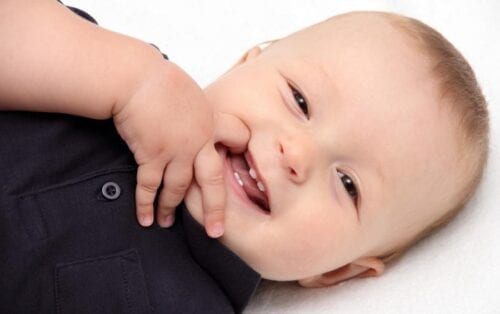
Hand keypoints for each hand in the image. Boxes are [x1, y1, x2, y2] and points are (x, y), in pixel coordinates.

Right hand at [113, 60, 224, 236]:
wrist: (136, 77)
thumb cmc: (159, 80)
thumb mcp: (191, 94)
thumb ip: (198, 114)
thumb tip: (197, 122)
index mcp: (212, 121)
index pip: (236, 140)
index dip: (237, 153)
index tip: (241, 170)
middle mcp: (200, 140)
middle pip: (213, 181)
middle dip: (215, 209)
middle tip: (216, 231)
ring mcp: (178, 149)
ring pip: (179, 188)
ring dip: (170, 208)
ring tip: (164, 223)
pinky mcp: (153, 154)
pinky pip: (150, 186)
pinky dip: (146, 203)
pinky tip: (144, 217)